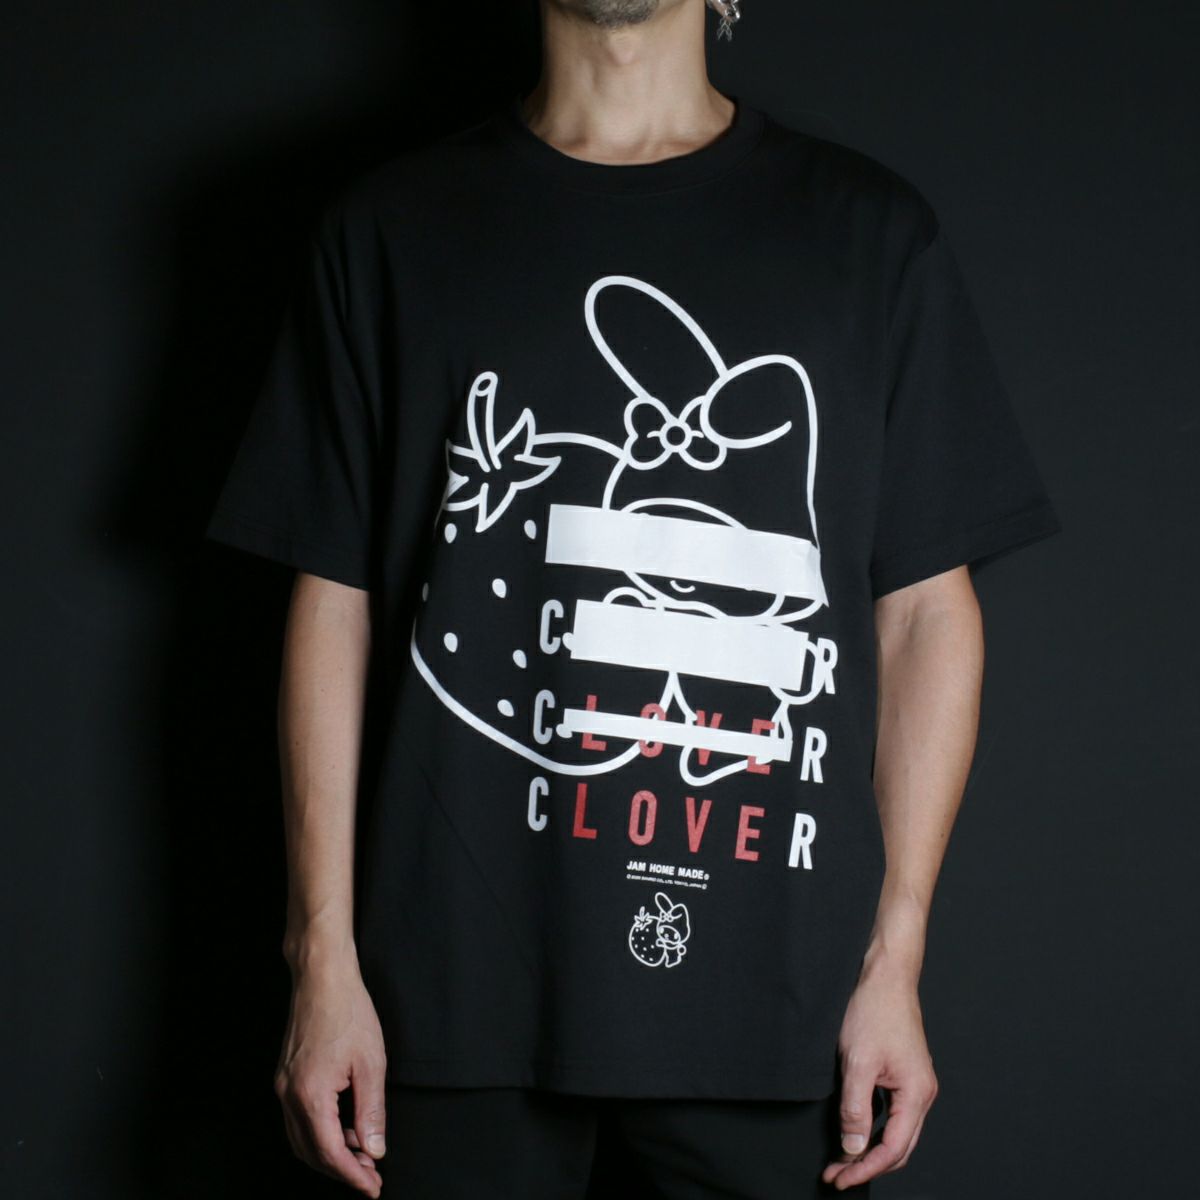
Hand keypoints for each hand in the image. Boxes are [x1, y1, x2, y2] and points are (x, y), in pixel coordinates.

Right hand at [273, 963, 388, 1196]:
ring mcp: (283, 1085)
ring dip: (330, 1153)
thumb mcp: (371, 1062)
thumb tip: (374, 1149)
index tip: (373, 1187)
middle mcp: (289, 1094)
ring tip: (361, 1154)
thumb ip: (371, 1111)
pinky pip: (299, 1118)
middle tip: (370, 1176)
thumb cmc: (348, 1011)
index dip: (353, 1175)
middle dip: (341, 1170)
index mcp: (310, 1095)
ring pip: (302, 1138)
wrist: (322, 976)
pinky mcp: (286, 1076)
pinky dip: (320, 1132)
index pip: (330, 1153)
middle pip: (311, 1152)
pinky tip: (344, 1127)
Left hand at [820, 965, 937, 1190]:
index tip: (840, 1178)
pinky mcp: (904, 1075)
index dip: (864, 1168)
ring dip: (869, 1149)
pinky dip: (874, 1128)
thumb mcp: (857, 1062)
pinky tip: (855, 1131)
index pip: (892, 1149)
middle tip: (836, 1175)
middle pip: (898, 1148)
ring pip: (896, 1132)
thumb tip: (853, 1147)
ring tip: (841, 1159)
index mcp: (916, 1094)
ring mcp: (915, 1084)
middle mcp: (922, 1093)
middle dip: (867, 1165)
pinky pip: (893, 1114)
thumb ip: (855, 1108)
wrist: (885, 976)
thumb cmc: (874, 1011)